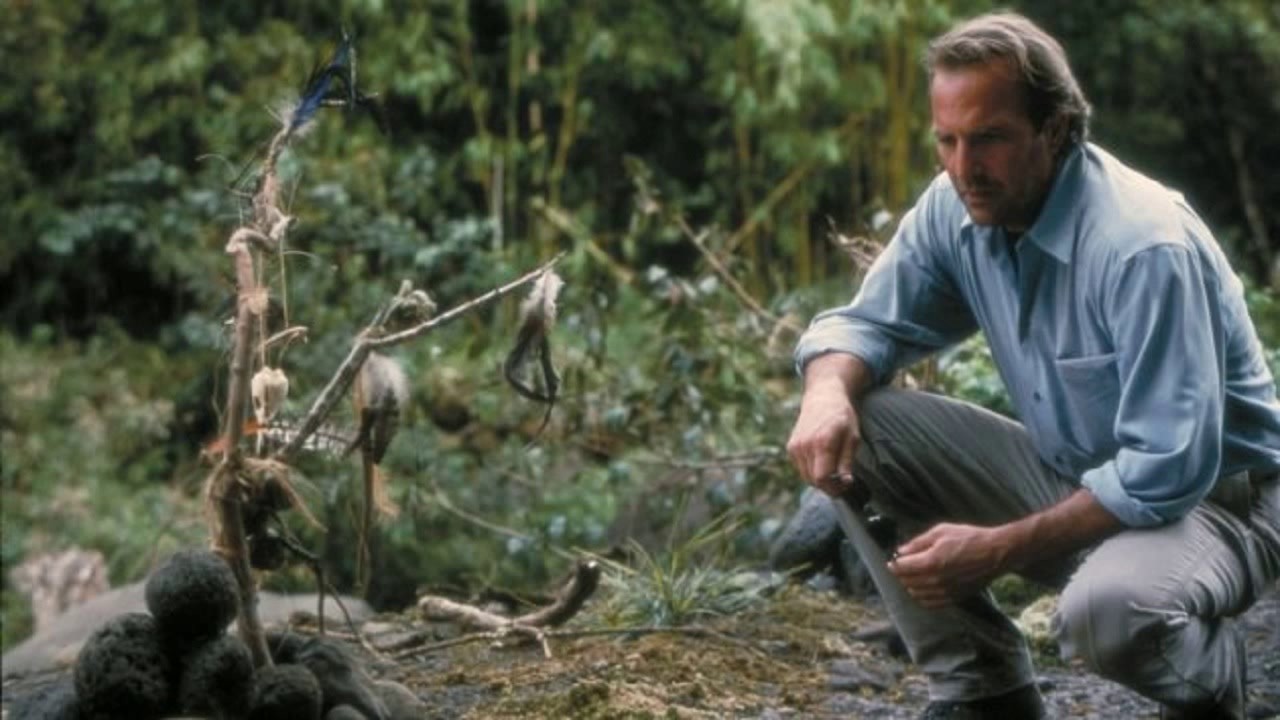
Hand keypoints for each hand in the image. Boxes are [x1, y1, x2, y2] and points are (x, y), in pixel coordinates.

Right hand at [786, 379, 859, 496]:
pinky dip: (811, 469)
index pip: (822, 478)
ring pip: (805, 476)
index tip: (844, 487)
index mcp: (822, 443)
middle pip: (812, 480)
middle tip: (841, 481)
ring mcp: (795, 446)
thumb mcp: (852, 437)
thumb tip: (845, 482)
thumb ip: (847, 461)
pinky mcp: (791, 447)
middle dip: (828, 486)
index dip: (834, 488)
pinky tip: (822, 459)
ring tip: (833, 470)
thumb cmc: (842, 416)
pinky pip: (801, 467)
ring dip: (819, 479)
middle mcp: (804, 446)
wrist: (823, 397)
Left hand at [888, 523, 1013, 608]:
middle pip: (907, 582)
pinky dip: (922, 597)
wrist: (996, 553)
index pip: (902, 568)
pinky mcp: (955, 598)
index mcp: (930, 562)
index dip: (894, 564)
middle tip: (902, 566)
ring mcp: (945, 592)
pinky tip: (923, 589)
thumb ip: (918, 543)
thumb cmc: (970, 538)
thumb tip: (901, 551)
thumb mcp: (941, 532)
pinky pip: (931, 603)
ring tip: (912, 576)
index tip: (892, 560)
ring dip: (910, 585)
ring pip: (917, 594)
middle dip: (901, 574)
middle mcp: (936, 581)